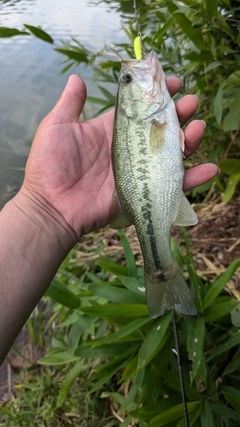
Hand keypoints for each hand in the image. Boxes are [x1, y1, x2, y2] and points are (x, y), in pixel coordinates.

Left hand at [22, 75, 217, 237]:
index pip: (140, 110)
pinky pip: (173, 186)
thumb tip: (76, 77)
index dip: (156, 95)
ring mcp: (139, 172)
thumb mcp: (57, 127)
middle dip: (178, 114)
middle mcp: (129, 150)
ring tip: (199, 127)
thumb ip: (71, 104)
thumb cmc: (50, 166)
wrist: (52, 207)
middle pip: (160, 129)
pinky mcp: (144, 193)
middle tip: (191, 102)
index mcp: (112, 131)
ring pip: (171, 154)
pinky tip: (210, 168)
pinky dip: (193, 179)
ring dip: (189, 140)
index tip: (173, 81)